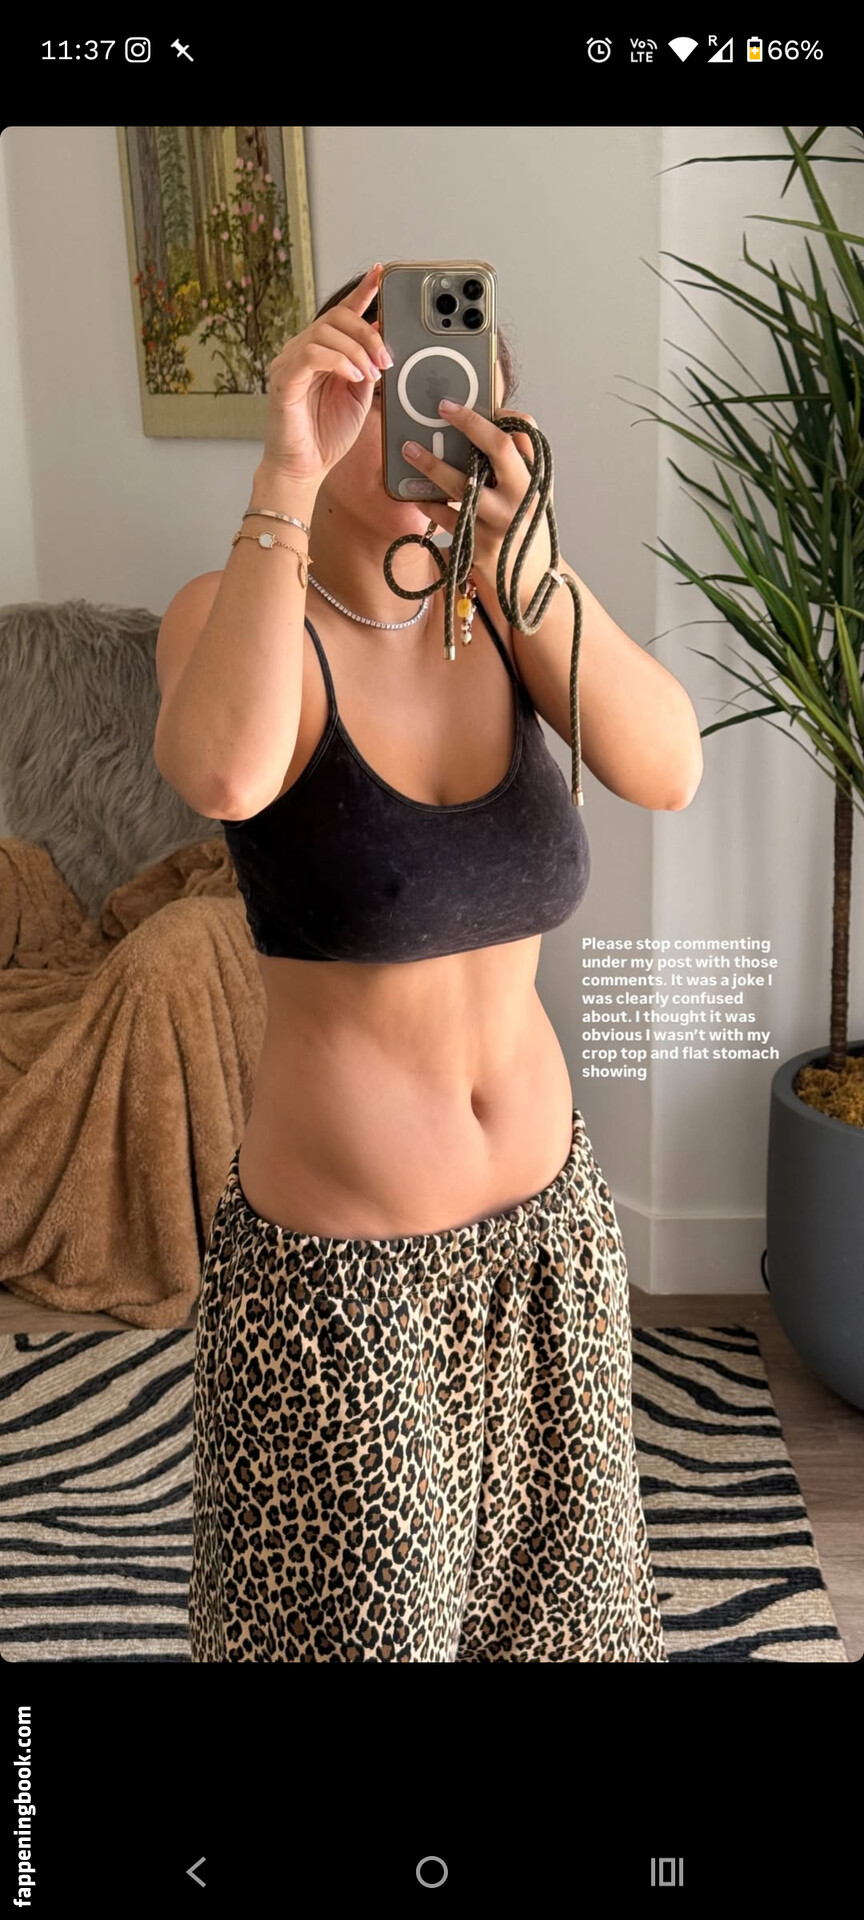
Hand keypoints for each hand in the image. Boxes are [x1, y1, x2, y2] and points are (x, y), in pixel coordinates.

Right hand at [261, 264, 391, 484]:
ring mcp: (289, 362)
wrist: (304, 468)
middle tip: (386, 360)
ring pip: (325, 332)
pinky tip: (353, 377)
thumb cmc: (326, 436)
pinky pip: (311, 354)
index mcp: (322, 352)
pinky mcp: (283, 378)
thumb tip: (383, 339)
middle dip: (368, 334)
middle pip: (337, 317)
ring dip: (356, 351)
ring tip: (370, 375)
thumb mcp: (358, 396)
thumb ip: (368, 367)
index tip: (382, 275)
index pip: (342, 313)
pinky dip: (338, 361)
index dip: (362, 292)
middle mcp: (303, 350)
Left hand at [401, 402, 552, 608]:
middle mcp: (521, 499)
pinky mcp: (480, 546)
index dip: (490, 417)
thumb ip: (519, 457)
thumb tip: (492, 416)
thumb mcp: (532, 489)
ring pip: (462, 486)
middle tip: (439, 409)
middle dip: (468, 425)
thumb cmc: (526, 523)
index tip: (461, 404)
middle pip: (497, 450)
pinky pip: (447, 518)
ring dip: (433, 465)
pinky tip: (419, 496)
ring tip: (409, 450)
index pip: (516, 436)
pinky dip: (430, 505)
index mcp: (533, 480)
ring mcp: (500, 524)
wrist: (529, 577)